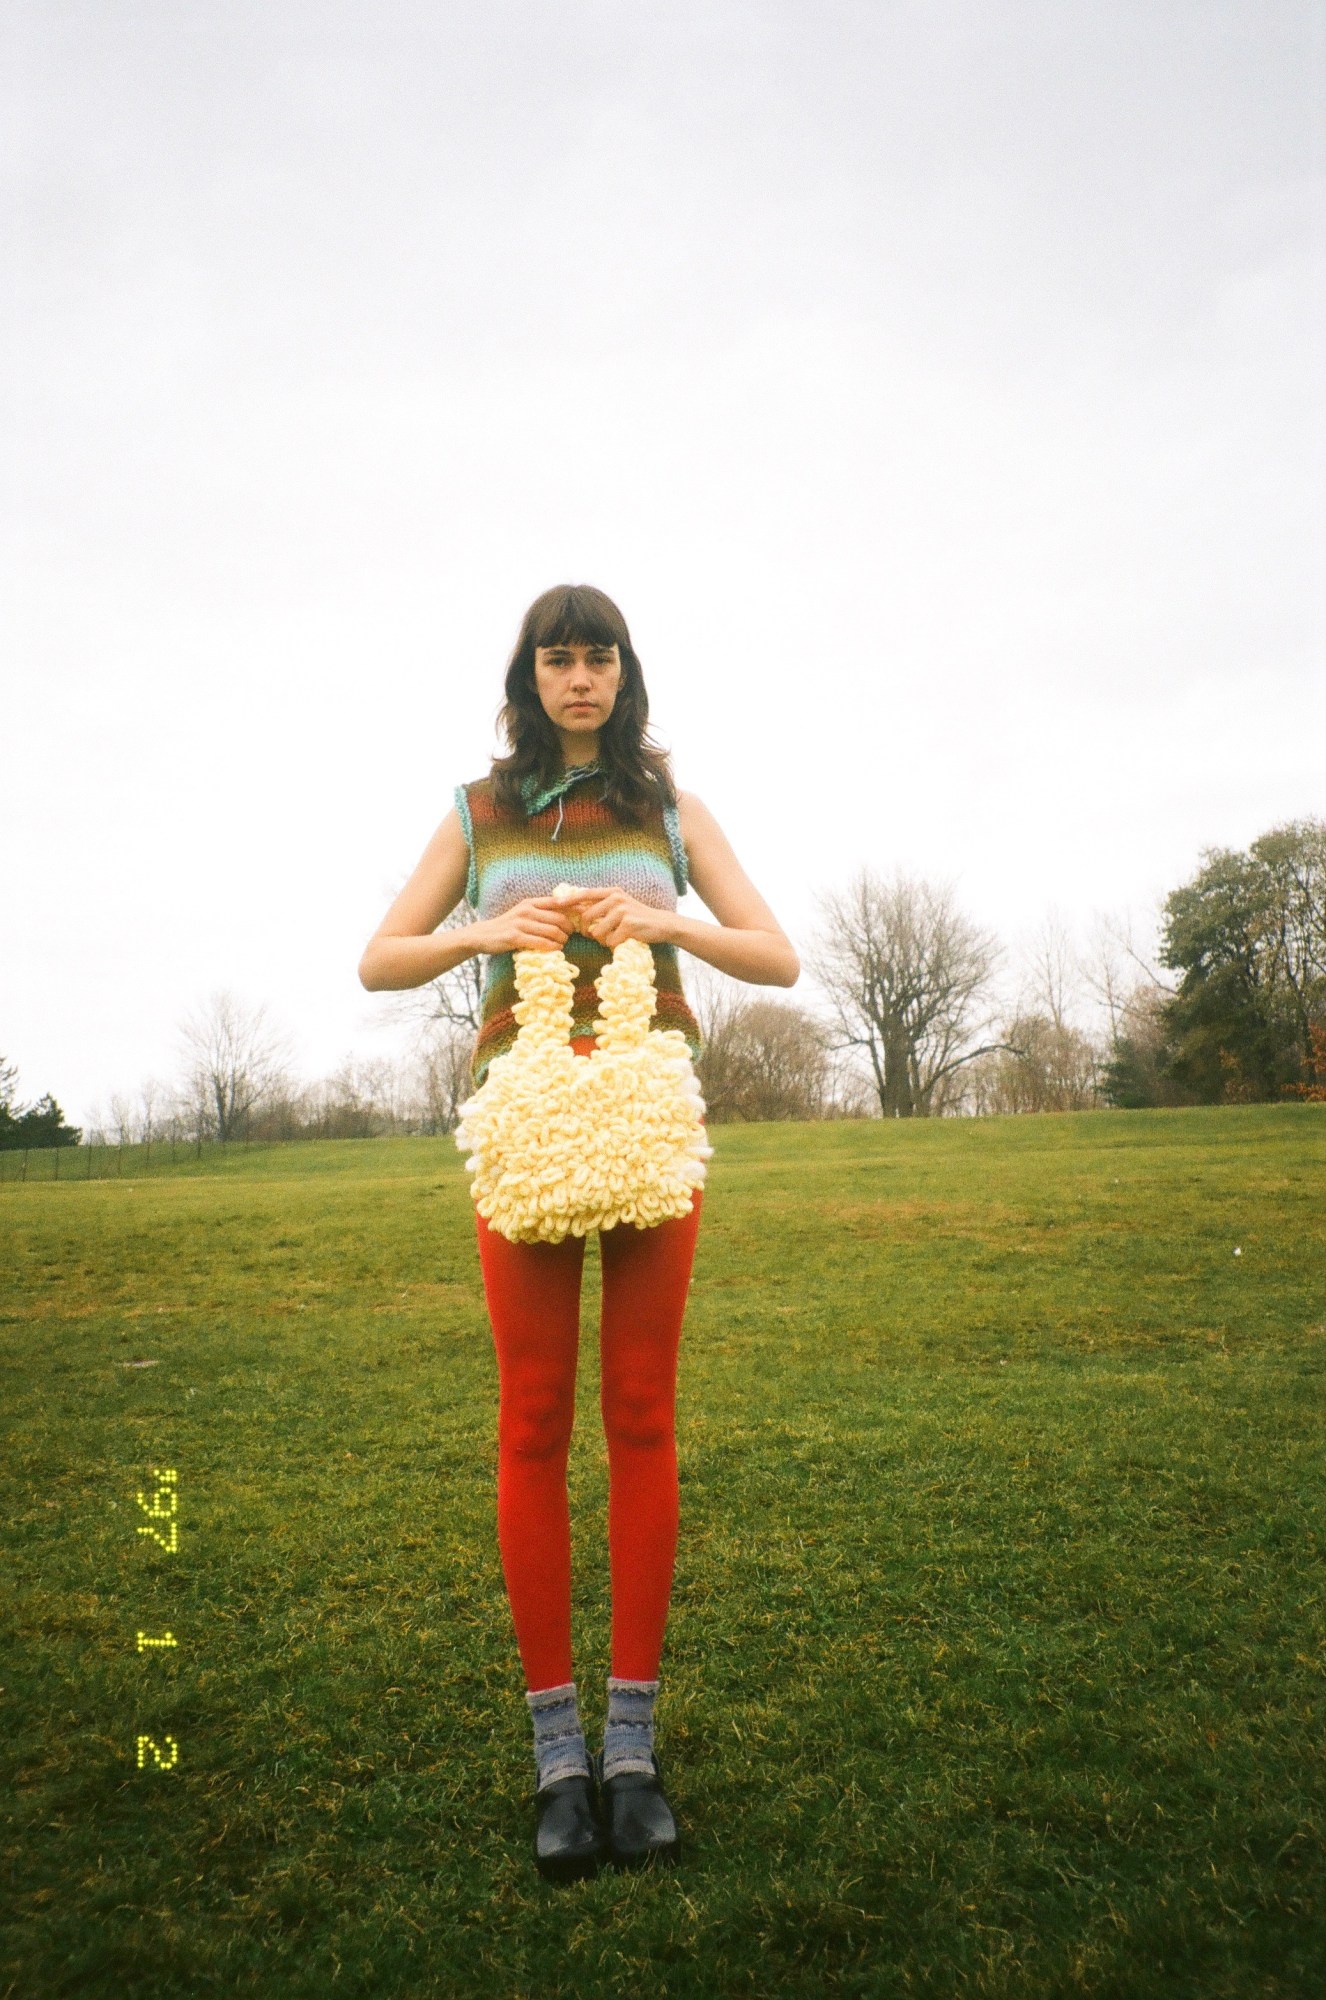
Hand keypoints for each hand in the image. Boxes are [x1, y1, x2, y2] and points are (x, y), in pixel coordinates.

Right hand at [476, 897, 574, 953]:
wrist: (483, 935)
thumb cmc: (508, 925)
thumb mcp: (524, 913)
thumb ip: (542, 912)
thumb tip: (567, 914)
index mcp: (530, 902)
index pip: (558, 901)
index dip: (574, 906)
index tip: (585, 912)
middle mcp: (527, 910)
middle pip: (558, 918)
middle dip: (569, 928)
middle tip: (570, 935)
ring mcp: (520, 923)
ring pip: (552, 931)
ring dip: (562, 940)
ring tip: (562, 943)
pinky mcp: (515, 937)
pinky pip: (541, 943)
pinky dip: (552, 947)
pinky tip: (555, 949)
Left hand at [554, 885, 677, 948]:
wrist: (662, 924)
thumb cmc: (636, 918)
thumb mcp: (619, 905)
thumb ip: (601, 905)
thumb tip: (576, 910)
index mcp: (612, 892)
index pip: (585, 894)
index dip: (569, 900)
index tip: (556, 904)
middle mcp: (616, 898)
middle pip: (586, 917)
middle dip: (585, 931)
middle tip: (591, 935)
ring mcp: (622, 911)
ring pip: (597, 932)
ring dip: (603, 940)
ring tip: (614, 937)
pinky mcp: (629, 925)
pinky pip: (610, 941)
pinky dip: (614, 945)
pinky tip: (624, 941)